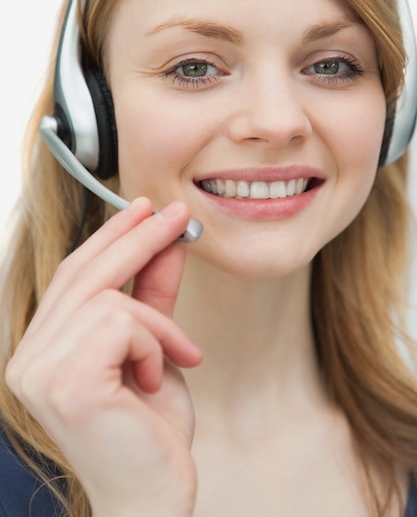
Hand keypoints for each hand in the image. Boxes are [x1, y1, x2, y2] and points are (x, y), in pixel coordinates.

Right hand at [6, 198, 201, 516]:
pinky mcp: (67, 382)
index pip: (74, 275)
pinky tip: (156, 378)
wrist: (153, 498)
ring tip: (178, 355)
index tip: (145, 209)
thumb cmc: (148, 431)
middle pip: (85, 273)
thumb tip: (166, 243)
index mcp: (42, 349)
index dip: (110, 236)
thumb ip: (154, 295)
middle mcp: (29, 357)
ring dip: (157, 322)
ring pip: (109, 297)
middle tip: (177, 218)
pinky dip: (155, 342)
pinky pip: (123, 324)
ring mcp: (40, 370)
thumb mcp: (155, 348)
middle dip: (137, 239)